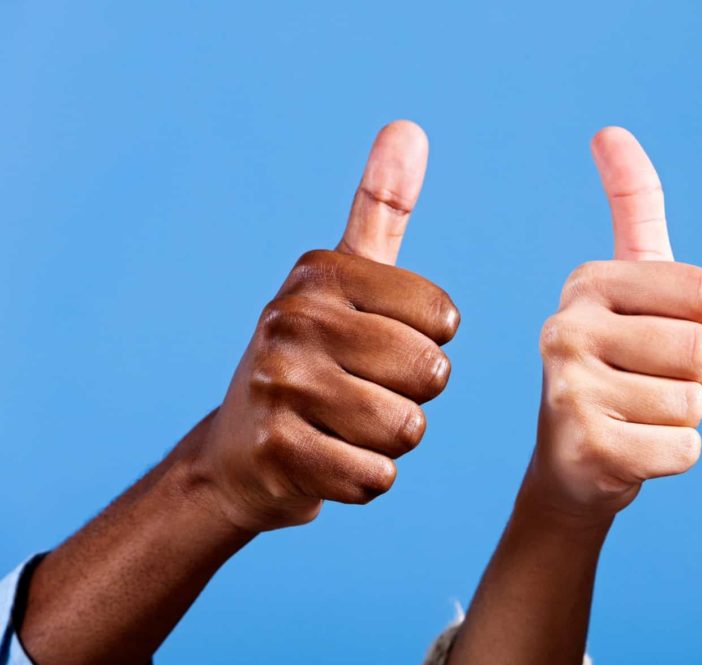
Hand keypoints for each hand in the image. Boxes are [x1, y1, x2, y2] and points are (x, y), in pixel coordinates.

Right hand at [189, 121, 459, 531]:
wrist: (238, 453)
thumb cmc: (313, 359)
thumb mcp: (344, 280)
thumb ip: (381, 209)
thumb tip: (409, 128)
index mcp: (320, 273)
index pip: (443, 319)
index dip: (427, 344)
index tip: (377, 345)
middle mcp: (292, 319)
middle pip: (430, 375)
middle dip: (410, 396)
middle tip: (359, 391)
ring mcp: (279, 386)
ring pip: (407, 429)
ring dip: (388, 441)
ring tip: (343, 425)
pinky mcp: (277, 454)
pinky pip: (377, 476)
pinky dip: (364, 479)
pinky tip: (326, 460)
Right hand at [523, 128, 701, 522]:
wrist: (573, 466)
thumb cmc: (618, 366)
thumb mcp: (629, 284)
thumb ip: (632, 207)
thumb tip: (609, 130)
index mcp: (586, 280)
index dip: (696, 324)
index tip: (650, 339)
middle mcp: (564, 325)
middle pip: (701, 348)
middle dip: (692, 377)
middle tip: (643, 386)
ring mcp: (569, 388)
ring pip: (695, 401)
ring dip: (682, 418)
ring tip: (635, 417)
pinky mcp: (586, 446)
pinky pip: (686, 448)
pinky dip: (673, 457)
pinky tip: (632, 453)